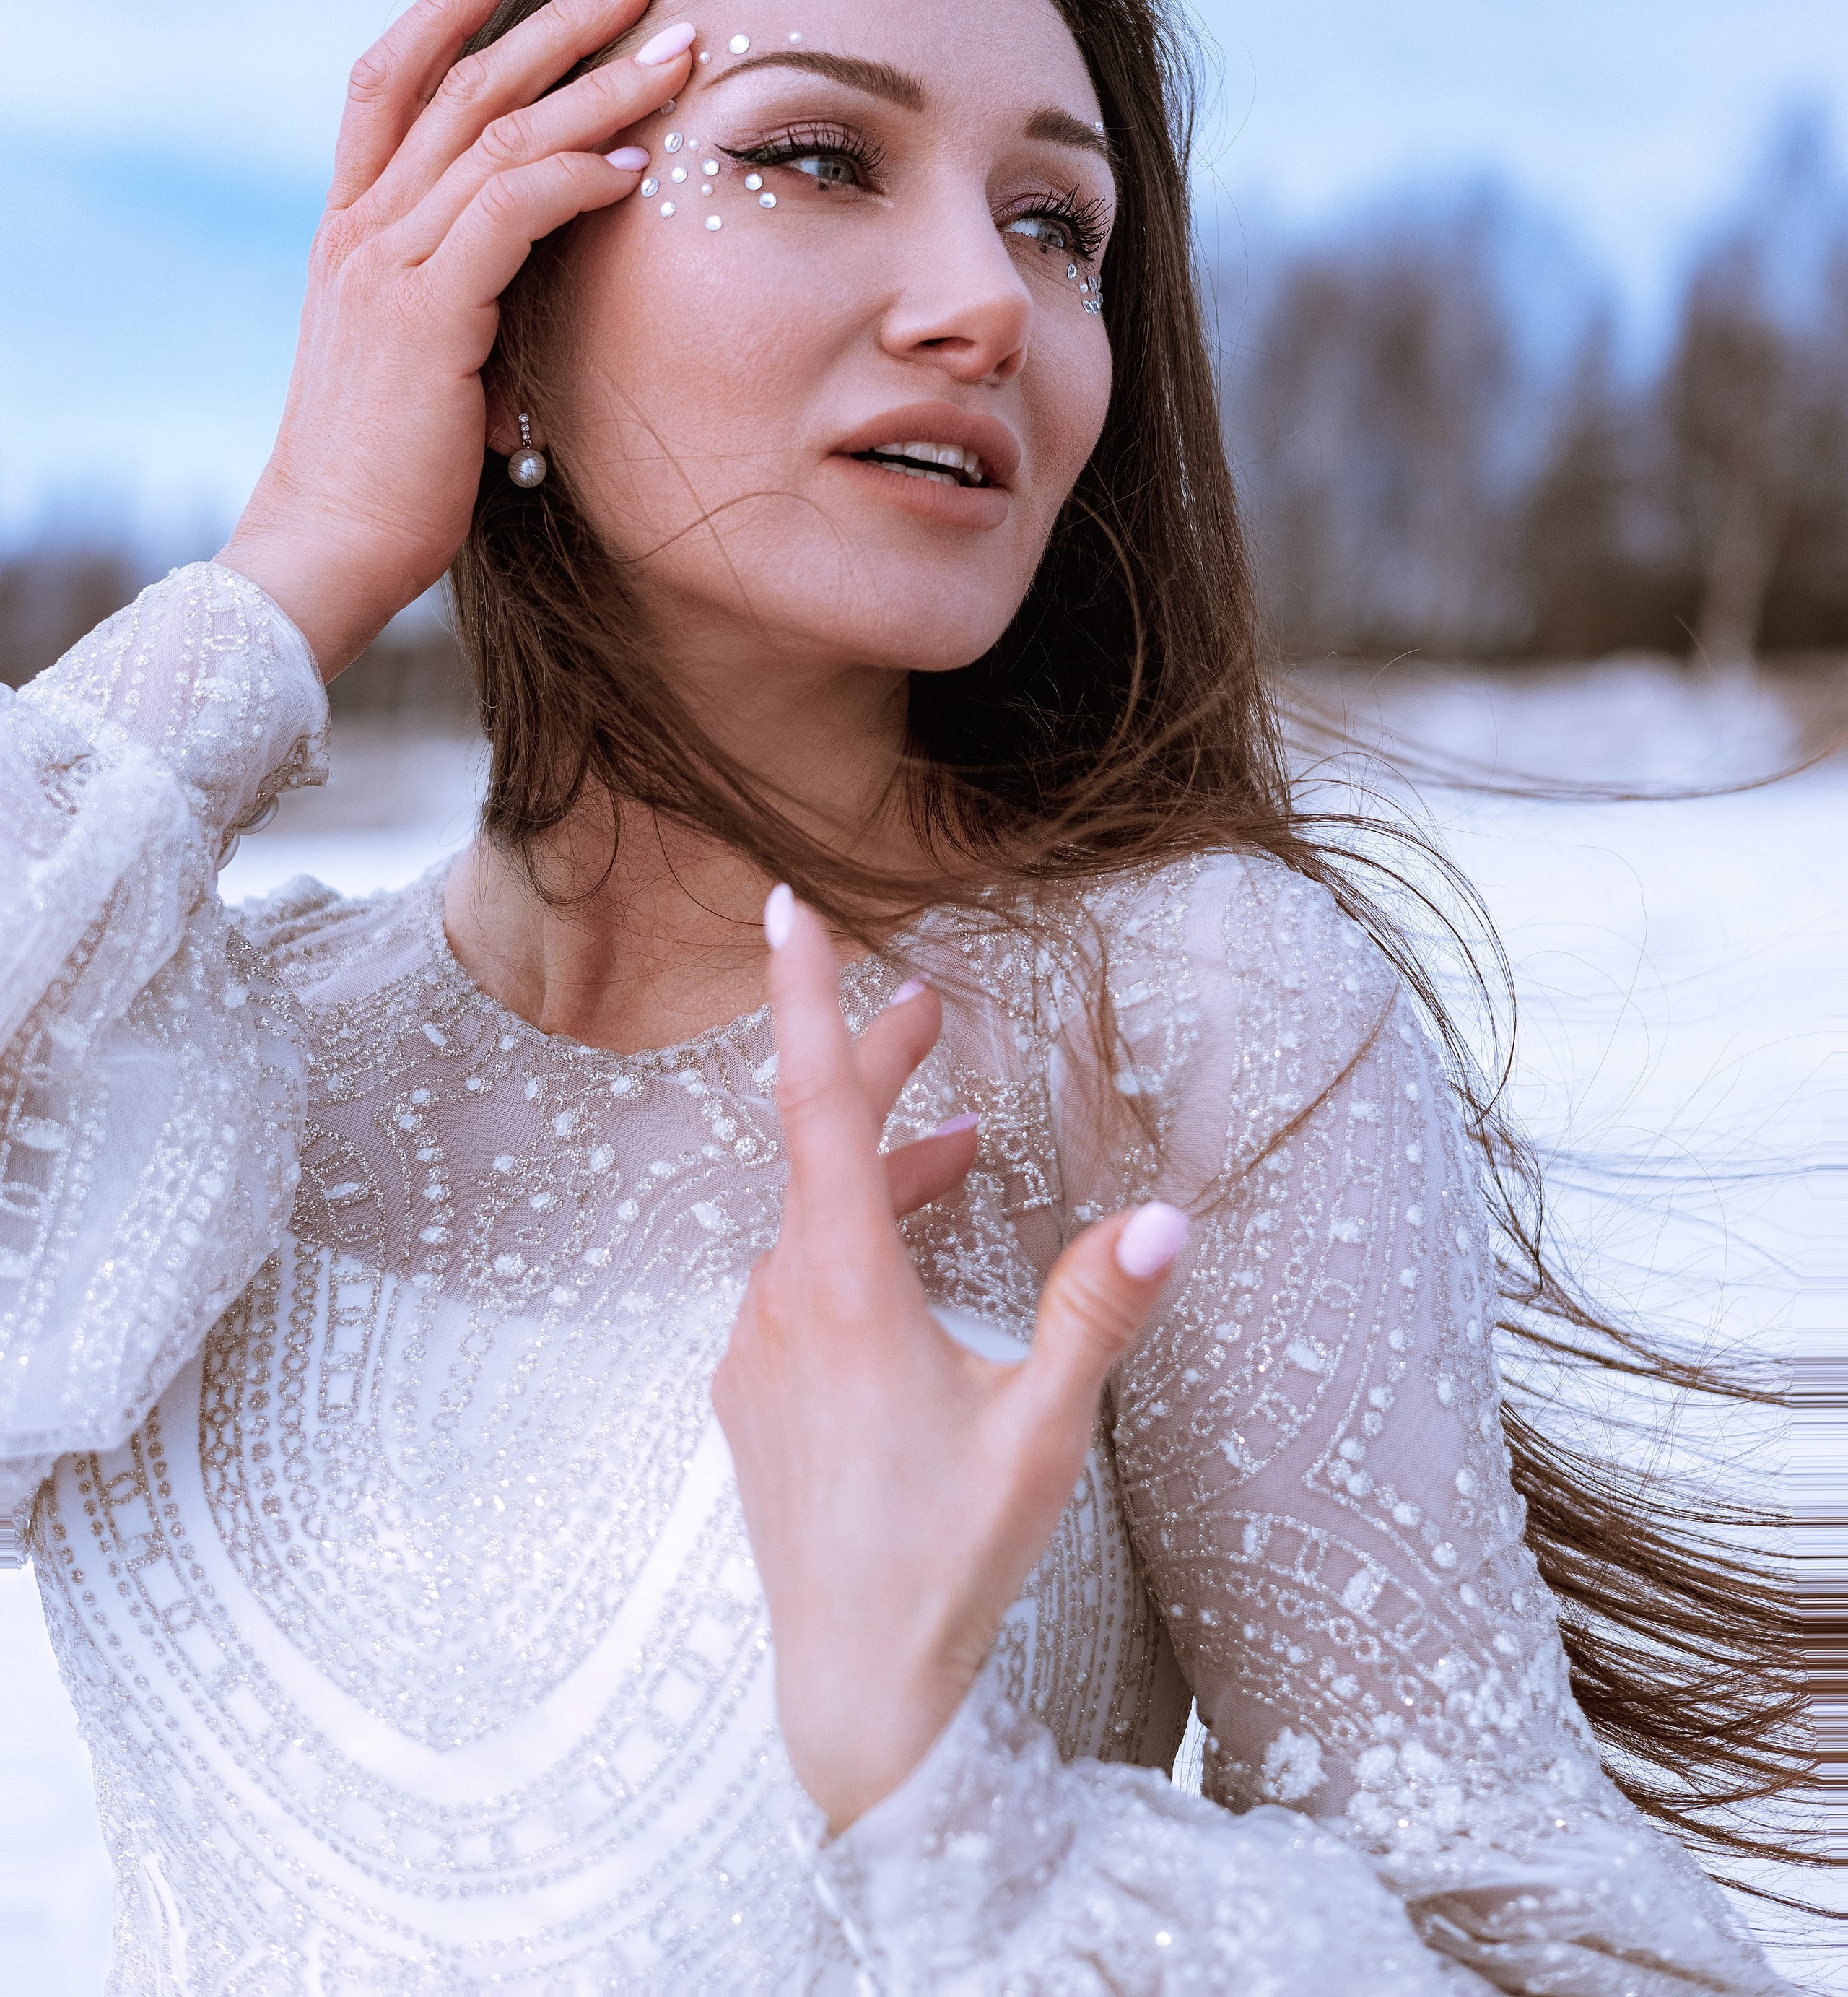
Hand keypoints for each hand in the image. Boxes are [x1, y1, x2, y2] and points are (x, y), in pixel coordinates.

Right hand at [218, 0, 695, 678]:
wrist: (328, 548)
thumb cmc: (391, 469)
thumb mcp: (424, 354)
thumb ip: (462, 288)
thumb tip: (533, 259)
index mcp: (351, 231)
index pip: (387, 81)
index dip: (445, 9)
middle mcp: (360, 230)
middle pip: (459, 84)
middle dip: (555, 21)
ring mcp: (385, 266)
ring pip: (498, 135)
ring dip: (598, 85)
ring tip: (679, 49)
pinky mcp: (424, 316)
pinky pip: (510, 213)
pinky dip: (579, 176)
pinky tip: (639, 163)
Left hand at [712, 889, 1187, 1833]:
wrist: (853, 1694)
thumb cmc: (947, 1561)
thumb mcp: (1040, 1433)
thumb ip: (1094, 1315)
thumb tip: (1162, 1217)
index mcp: (841, 1292)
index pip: (812, 1107)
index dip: (802, 998)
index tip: (783, 906)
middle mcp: (781, 1304)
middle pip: (817, 1149)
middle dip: (873, 1067)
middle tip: (929, 1005)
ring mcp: (756, 1353)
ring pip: (812, 1221)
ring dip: (879, 1172)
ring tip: (959, 1149)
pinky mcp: (753, 1397)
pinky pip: (797, 1283)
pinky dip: (852, 1245)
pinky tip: (911, 1267)